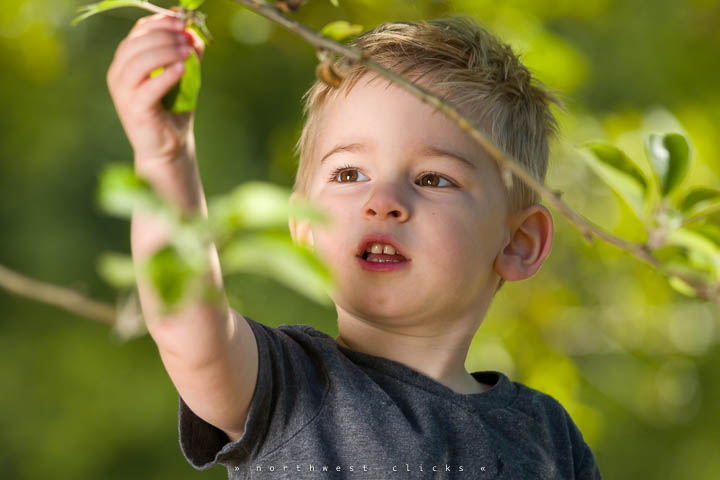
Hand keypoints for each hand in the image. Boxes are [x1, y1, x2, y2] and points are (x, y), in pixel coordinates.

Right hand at [107, 13, 204, 170]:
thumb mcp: (183, 76)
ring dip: (165, 51)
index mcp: (126, 62)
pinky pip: (148, 87)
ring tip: (187, 51)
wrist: (169, 147)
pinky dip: (166, 75)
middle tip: (187, 36)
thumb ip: (187, 55)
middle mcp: (118, 74)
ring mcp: (123, 92)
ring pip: (139, 61)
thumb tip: (195, 34)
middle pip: (136, 43)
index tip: (182, 22)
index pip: (138, 33)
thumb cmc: (173, 111)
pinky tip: (182, 69)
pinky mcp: (133, 108)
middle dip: (164, 35)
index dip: (160, 22)